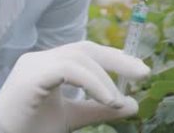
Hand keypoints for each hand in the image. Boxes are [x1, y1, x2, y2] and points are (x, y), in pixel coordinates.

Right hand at [0, 41, 149, 132]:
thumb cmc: (32, 129)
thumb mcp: (73, 117)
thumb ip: (99, 109)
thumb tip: (132, 104)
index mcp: (50, 64)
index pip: (87, 52)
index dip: (114, 58)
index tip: (139, 70)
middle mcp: (41, 59)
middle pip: (85, 48)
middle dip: (117, 60)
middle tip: (143, 73)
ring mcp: (33, 64)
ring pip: (78, 57)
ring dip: (104, 79)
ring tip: (118, 101)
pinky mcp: (30, 76)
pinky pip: (67, 70)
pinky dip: (91, 82)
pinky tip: (107, 99)